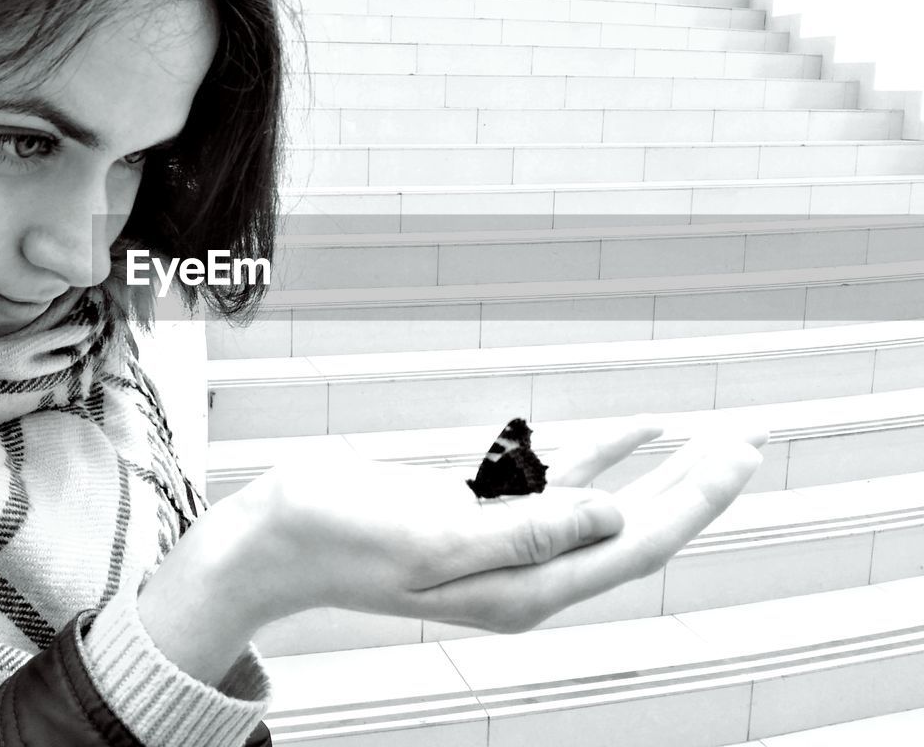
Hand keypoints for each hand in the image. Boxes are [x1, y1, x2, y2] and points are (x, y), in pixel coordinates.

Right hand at [242, 418, 765, 632]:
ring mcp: (500, 541)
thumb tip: (613, 518)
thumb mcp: (433, 535)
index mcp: (519, 588)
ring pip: (601, 503)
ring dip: (656, 469)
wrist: (275, 535)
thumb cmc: (338, 537)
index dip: (693, 501)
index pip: (633, 546)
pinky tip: (627, 433)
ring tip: (705, 439)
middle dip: (694, 487)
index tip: (735, 457)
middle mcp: (521, 571)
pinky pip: (552, 480)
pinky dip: (595, 453)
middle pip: (632, 528)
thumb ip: (527, 530)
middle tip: (746, 443)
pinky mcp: (476, 511)